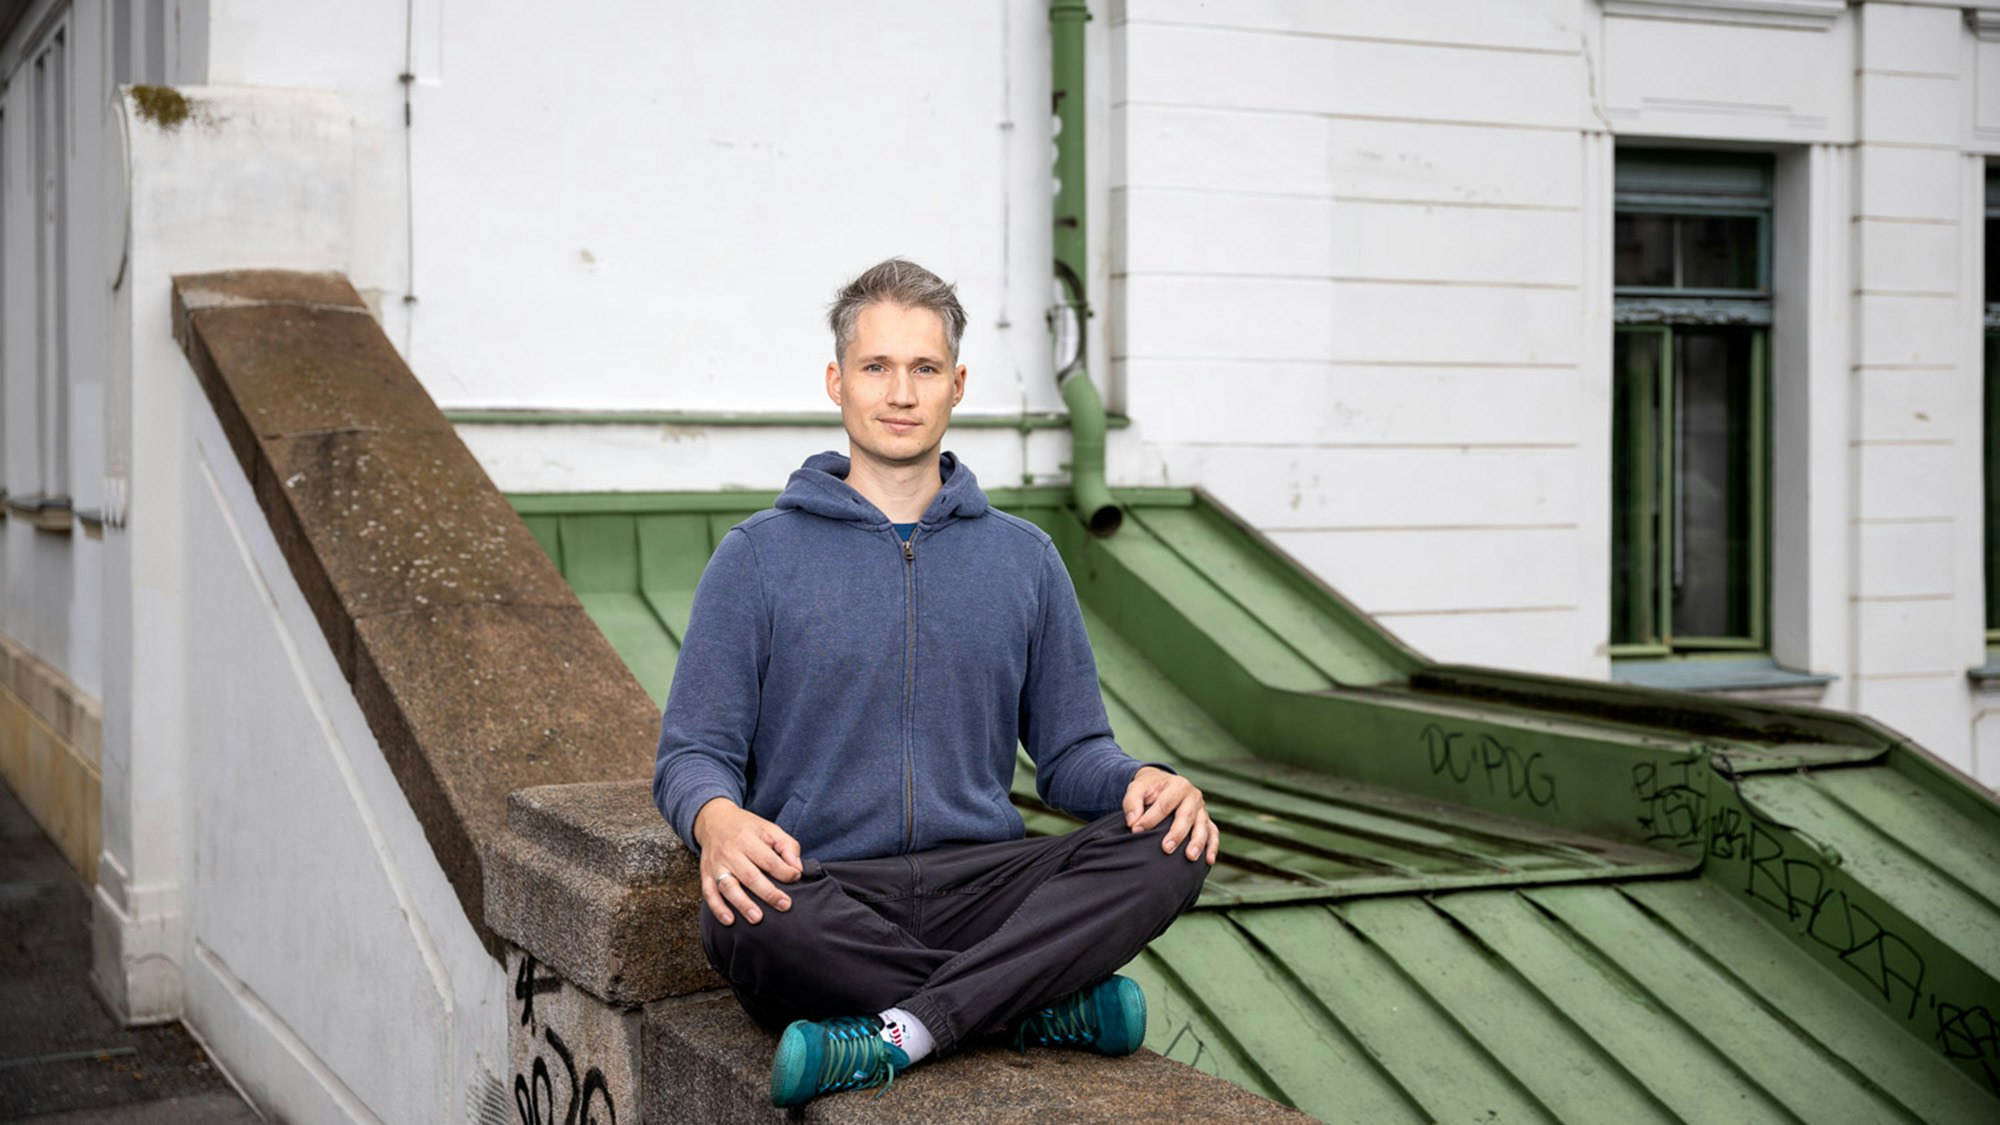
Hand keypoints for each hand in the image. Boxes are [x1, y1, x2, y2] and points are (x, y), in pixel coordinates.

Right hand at [693, 798, 802, 925]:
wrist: (713, 821)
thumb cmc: (746, 828)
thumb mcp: (769, 829)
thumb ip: (787, 846)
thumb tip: (797, 869)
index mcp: (747, 839)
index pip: (768, 859)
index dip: (784, 871)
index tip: (795, 878)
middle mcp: (729, 853)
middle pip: (749, 876)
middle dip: (768, 893)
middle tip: (784, 905)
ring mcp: (716, 865)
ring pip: (728, 887)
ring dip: (742, 904)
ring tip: (757, 918)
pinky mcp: (705, 875)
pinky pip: (709, 893)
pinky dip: (717, 908)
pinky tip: (729, 920)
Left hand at [1121, 767, 1218, 863]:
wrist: (1162, 784)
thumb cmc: (1149, 789)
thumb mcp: (1137, 788)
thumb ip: (1132, 802)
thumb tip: (1133, 822)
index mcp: (1178, 785)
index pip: (1165, 803)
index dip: (1151, 818)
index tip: (1136, 830)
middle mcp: (1194, 796)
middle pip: (1187, 816)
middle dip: (1177, 833)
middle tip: (1166, 849)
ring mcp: (1202, 810)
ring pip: (1203, 826)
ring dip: (1197, 842)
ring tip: (1190, 857)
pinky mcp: (1206, 821)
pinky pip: (1213, 833)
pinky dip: (1212, 846)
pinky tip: (1208, 860)